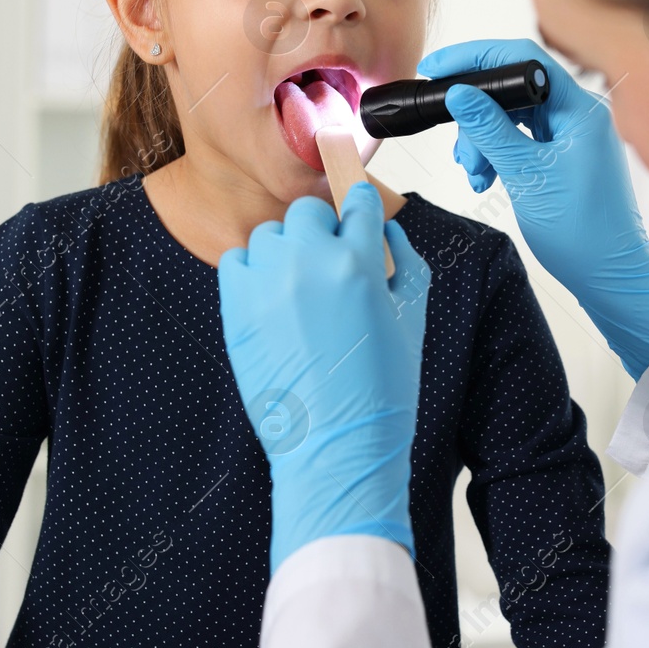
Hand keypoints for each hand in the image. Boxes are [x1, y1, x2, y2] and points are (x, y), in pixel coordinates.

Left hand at [217, 182, 432, 573]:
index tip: (354, 211)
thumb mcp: (411, 320)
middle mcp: (312, 262)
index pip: (357, 201)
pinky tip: (271, 301)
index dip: (359, 207)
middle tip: (329, 264)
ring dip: (286, 253)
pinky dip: (252, 272)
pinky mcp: (237, 306)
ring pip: (272, 235)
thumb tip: (383, 230)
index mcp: (361, 262)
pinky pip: (237, 260)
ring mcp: (269, 282)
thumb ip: (403, 263)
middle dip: (321, 231)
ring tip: (299, 293)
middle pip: (308, 210)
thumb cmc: (379, 391)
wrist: (336, 446)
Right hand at [419, 38, 648, 378]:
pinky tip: (488, 178)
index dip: (475, 57)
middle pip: (513, 90)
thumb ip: (490, 129)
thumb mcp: (525, 176)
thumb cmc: (582, 231)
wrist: (611, 276)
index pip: (522, 58)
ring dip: (485, 141)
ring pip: (512, 117)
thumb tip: (458, 92)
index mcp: (579, 109)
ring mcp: (572, 135)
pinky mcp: (565, 155)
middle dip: (477, 118)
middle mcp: (578, 114)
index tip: (437, 66)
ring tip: (478, 174)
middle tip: (465, 154)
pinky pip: (522, 139)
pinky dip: (499, 154)